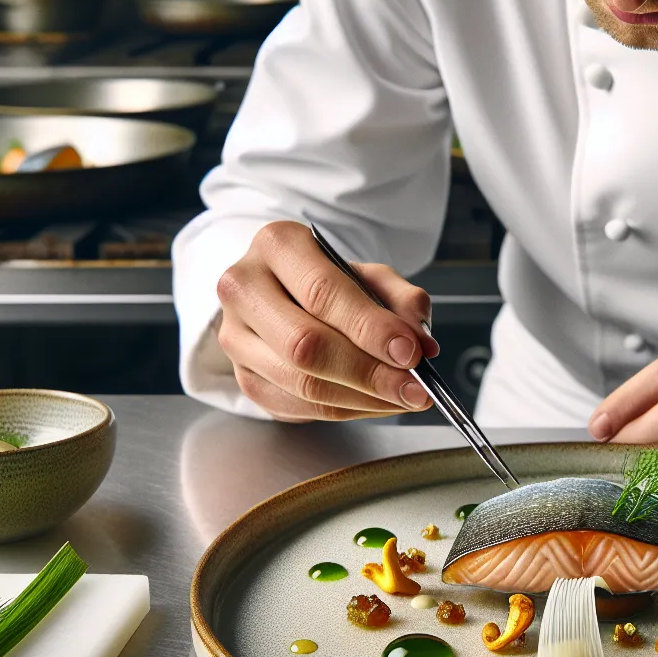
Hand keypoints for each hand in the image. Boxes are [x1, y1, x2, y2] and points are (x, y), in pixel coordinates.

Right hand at [215, 220, 439, 421]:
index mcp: (277, 246)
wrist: (284, 294)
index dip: (370, 328)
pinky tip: (377, 402)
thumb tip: (421, 342)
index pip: (322, 293)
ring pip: (303, 384)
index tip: (410, 352)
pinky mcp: (245, 378)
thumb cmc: (328, 281)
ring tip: (404, 397)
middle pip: (306, 345)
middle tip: (414, 386)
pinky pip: (300, 406)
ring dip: (364, 398)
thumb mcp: (370, 275)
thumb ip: (401, 300)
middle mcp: (244, 289)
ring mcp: (236, 338)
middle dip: (369, 373)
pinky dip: (348, 410)